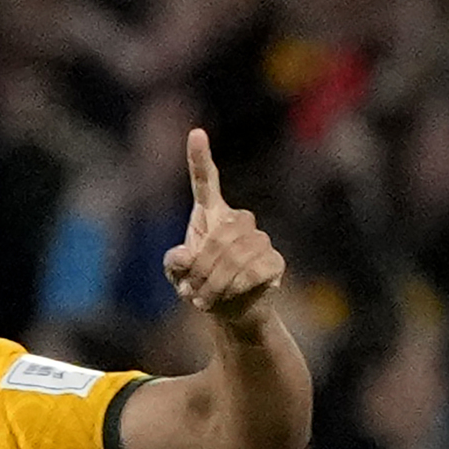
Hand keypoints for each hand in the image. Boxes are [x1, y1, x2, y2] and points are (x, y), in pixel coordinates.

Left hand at [161, 128, 284, 330]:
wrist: (231, 314)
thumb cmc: (202, 287)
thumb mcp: (178, 277)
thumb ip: (174, 264)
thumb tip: (185, 255)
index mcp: (210, 215)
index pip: (205, 181)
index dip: (199, 158)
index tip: (196, 133)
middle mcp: (237, 221)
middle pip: (220, 234)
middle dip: (202, 268)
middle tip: (190, 293)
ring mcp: (259, 239)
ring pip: (236, 253)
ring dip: (215, 281)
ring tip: (203, 301)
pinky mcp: (274, 261)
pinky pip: (254, 269)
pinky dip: (235, 287)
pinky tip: (228, 296)